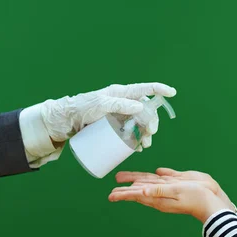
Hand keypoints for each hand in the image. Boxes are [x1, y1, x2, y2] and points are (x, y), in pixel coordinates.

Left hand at [40, 82, 175, 148]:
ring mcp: (119, 116)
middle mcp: (123, 103)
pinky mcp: (114, 127)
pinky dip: (137, 140)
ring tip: (144, 144)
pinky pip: (131, 133)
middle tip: (151, 133)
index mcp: (121, 93)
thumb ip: (118, 104)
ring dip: (146, 134)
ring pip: (140, 123)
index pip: (144, 89)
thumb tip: (140, 107)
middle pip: (145, 110)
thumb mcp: (99, 105)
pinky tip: (138, 147)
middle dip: (152, 122)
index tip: (172, 93)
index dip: (159, 90)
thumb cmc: (80, 109)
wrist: (63, 122)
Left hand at [108, 168, 236, 222]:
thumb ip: (159, 190)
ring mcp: (169, 188)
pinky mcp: (178, 183)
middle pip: (140, 188)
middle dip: (126, 187)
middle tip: (114, 185)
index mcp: (158, 197)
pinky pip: (163, 179)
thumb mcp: (177, 192)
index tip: (111, 195)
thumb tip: (142, 191)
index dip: (123, 194)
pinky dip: (155, 176)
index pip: (136, 194)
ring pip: (149, 183)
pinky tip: (155, 173)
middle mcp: (161, 193)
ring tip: (127, 179)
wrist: (213, 202)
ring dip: (137, 180)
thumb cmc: (196, 198)